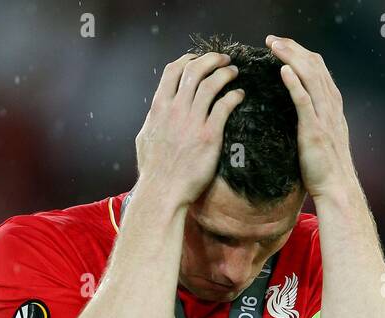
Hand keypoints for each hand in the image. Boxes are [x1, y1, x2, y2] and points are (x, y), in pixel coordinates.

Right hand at [135, 51, 244, 208]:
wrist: (163, 191)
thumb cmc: (154, 170)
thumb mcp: (145, 138)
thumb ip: (153, 121)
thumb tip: (156, 113)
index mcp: (159, 107)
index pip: (173, 70)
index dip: (188, 59)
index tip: (198, 59)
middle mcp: (175, 109)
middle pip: (195, 70)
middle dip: (211, 59)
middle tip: (224, 60)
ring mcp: (193, 121)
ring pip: (211, 84)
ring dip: (225, 73)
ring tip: (234, 72)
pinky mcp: (210, 135)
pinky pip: (225, 106)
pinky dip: (234, 96)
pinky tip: (239, 95)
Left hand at [266, 35, 357, 200]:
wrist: (336, 188)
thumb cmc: (325, 167)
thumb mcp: (322, 135)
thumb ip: (314, 118)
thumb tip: (298, 109)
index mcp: (332, 105)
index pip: (318, 69)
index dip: (300, 53)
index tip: (282, 46)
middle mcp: (331, 106)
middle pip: (314, 66)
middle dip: (293, 48)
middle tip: (272, 40)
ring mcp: (325, 117)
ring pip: (310, 77)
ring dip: (291, 58)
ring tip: (274, 47)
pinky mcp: (315, 130)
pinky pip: (304, 101)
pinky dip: (294, 83)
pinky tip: (283, 70)